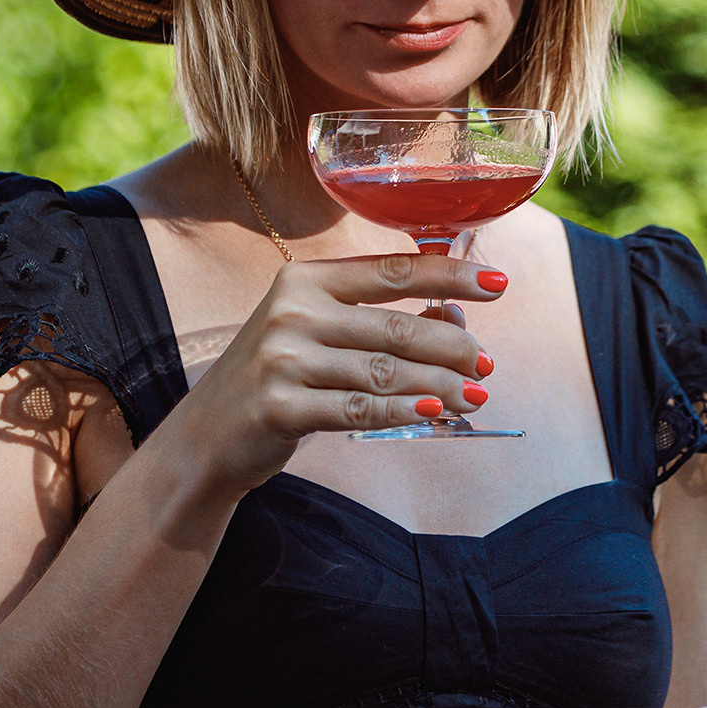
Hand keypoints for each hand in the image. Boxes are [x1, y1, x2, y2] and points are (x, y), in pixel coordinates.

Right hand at [161, 252, 503, 498]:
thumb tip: (452, 315)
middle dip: (453, 346)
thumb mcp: (316, 330)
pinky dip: (406, 413)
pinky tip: (436, 414)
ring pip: (387, 372)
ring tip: (475, 396)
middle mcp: (292, 312)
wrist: (208, 436)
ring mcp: (283, 360)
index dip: (451, 277)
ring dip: (441, 386)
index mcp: (306, 279)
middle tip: (485, 364)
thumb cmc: (280, 375)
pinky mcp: (281, 407)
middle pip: (397, 326)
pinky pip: (361, 410)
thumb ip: (374, 318)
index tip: (498, 285)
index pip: (393, 271)